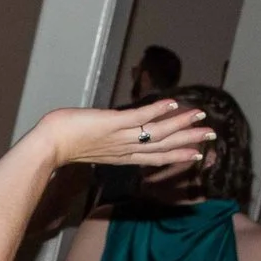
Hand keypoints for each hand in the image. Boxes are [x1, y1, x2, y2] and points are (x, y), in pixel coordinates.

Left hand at [35, 99, 212, 170]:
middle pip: (163, 146)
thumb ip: (106, 142)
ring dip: (180, 124)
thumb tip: (110, 134)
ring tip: (200, 116)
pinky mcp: (112, 124)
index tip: (197, 154)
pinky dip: (157, 111)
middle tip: (211, 136)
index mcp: (122, 155)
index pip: (155, 156)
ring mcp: (120, 136)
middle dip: (188, 140)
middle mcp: (125, 148)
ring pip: (157, 132)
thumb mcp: (91, 145)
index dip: (177, 155)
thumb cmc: (64, 143)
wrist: (48, 145)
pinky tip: (173, 104)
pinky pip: (139, 117)